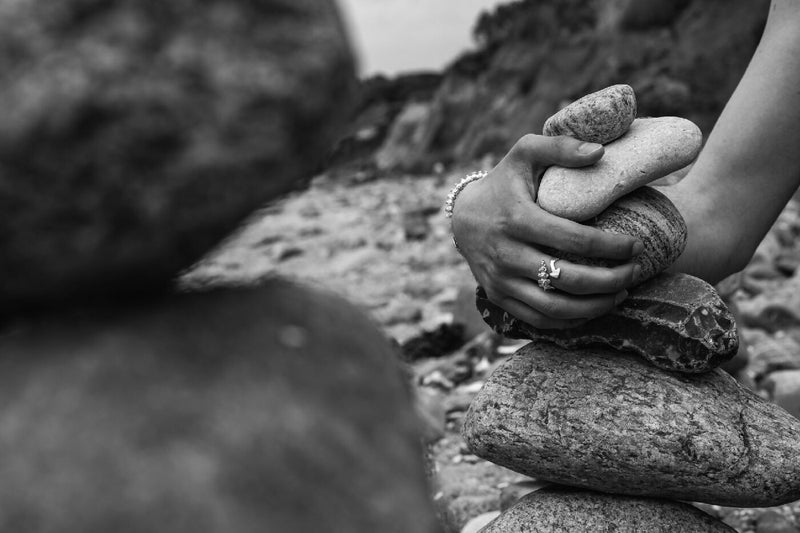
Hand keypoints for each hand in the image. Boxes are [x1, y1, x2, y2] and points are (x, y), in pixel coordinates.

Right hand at [451, 134, 642, 328]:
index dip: (612, 247)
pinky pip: (538, 319)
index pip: (576, 241)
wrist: (462, 216)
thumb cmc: (503, 182)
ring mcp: (500, 280)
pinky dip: (570, 321)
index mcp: (518, 219)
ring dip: (595, 306)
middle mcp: (507, 254)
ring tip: (621, 293)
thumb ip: (560, 146)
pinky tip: (593, 309)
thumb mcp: (525, 153)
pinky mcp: (498, 297)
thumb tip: (599, 153)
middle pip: (570, 279)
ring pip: (555, 307)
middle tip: (634, 271)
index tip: (636, 245)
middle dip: (611, 280)